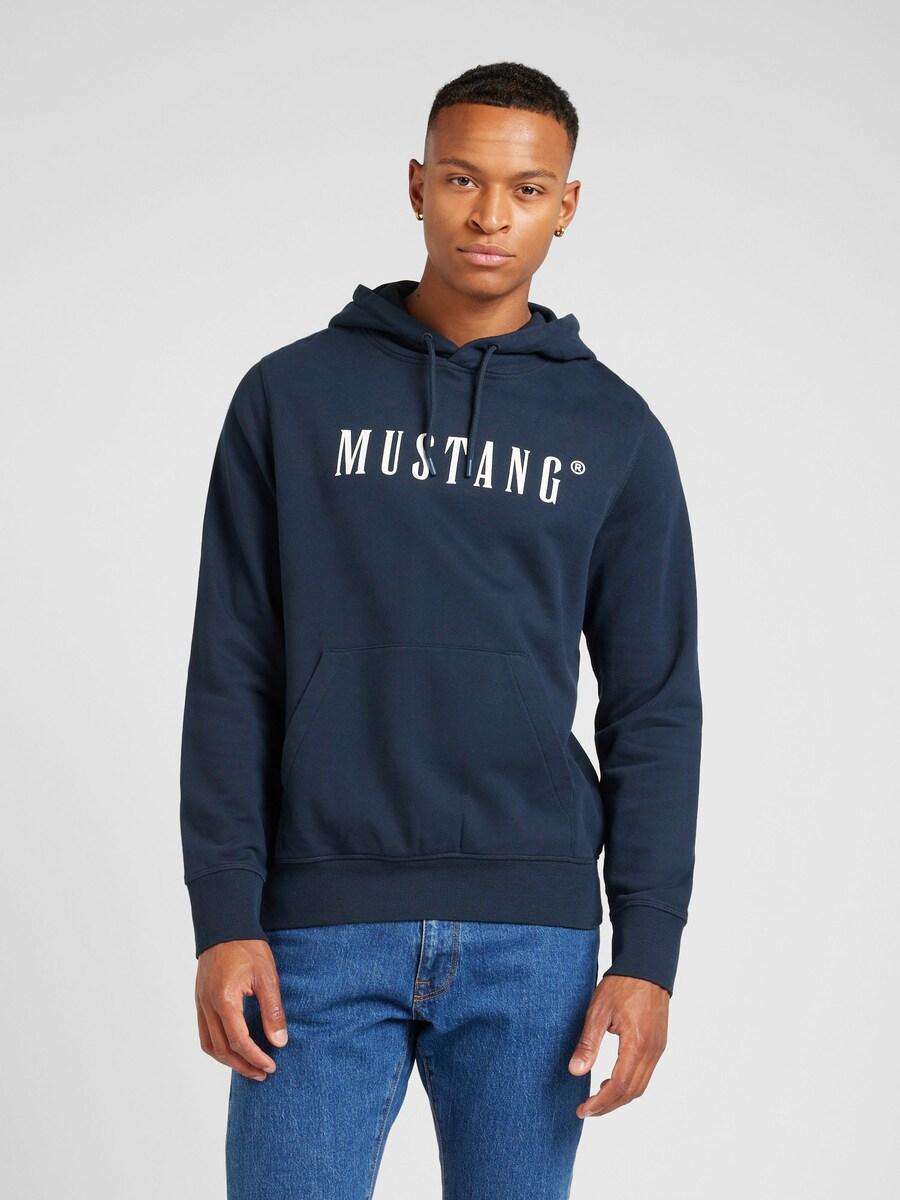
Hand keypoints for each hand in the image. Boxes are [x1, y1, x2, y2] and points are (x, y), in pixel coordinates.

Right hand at [195, 939, 288, 1081]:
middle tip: (263, 1073)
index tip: (271, 1066)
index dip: (255, 1058)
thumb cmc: (247, 947)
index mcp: (224, 1000)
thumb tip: (279, 1042)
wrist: (225, 925)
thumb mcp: (267, 977)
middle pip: (221, 1049)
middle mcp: (208, 1005)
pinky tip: (232, 1049)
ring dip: (228, 1061)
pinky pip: (204, 1033)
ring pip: (209, 1045)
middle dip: (243, 1066)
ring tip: (248, 1067)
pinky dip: (217, 1047)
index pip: (238, 1042)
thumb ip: (272, 1011)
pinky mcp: (200, 1000)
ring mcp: (201, 1003)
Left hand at [567, 974, 668, 1116]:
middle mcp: (652, 1051)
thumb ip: (588, 1043)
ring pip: (641, 1086)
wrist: (647, 966)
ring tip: (597, 1099)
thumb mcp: (598, 1011)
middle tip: (587, 1110)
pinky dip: (629, 1085)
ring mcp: (658, 1048)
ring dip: (619, 1097)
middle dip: (609, 1105)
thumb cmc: (622, 984)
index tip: (583, 1110)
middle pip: (632, 1092)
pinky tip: (613, 1081)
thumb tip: (575, 1071)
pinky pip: (645, 1074)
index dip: (600, 1103)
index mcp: (637, 1044)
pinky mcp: (659, 1044)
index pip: (619, 1086)